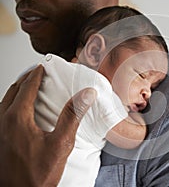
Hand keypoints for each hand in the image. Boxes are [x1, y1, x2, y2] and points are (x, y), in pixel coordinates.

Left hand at [0, 65, 96, 186]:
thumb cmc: (37, 174)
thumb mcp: (60, 144)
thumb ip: (72, 116)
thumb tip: (85, 95)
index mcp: (17, 119)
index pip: (27, 87)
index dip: (36, 75)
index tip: (43, 67)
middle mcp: (3, 121)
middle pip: (13, 90)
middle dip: (26, 78)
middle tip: (37, 73)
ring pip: (5, 100)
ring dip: (17, 90)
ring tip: (29, 87)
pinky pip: (2, 112)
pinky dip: (12, 103)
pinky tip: (21, 110)